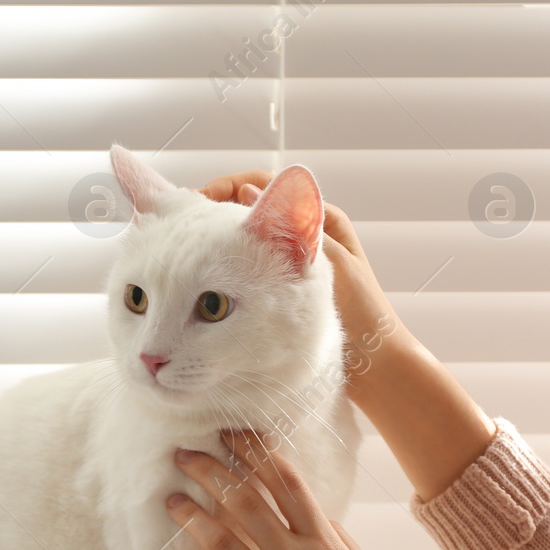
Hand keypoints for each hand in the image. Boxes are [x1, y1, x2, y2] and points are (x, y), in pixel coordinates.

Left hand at [159, 430, 447, 549]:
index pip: (286, 484)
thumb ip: (339, 543)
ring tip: (169, 499)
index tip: (231, 434)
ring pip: (221, 541)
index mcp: (328, 546)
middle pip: (245, 502)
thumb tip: (313, 513)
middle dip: (211, 471)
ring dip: (190, 516)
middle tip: (184, 454)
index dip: (254, 453)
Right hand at [200, 170, 410, 396]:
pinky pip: (233, 274)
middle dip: (205, 217)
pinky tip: (194, 287)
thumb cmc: (364, 314)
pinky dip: (211, 276)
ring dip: (205, 247)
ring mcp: (281, 267)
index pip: (259, 186)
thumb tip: (248, 191)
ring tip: (179, 257)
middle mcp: (296, 237)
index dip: (223, 190)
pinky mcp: (271, 293)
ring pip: (232, 245)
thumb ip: (295, 229)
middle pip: (239, 212)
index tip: (197, 204)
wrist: (373, 362)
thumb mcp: (333, 264)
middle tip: (177, 230)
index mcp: (318, 218)